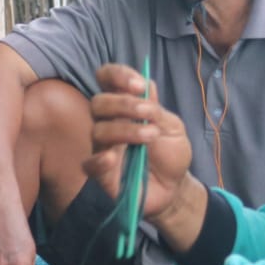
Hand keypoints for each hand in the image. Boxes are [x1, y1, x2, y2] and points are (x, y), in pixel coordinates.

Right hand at [84, 64, 193, 222]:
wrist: (175, 188)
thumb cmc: (171, 154)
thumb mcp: (173, 127)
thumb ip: (156, 108)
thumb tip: (145, 84)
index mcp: (125, 106)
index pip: (107, 80)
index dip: (118, 76)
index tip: (139, 86)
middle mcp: (109, 123)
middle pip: (98, 103)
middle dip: (122, 104)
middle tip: (147, 113)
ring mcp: (103, 148)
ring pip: (98, 131)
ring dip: (125, 130)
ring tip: (151, 136)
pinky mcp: (101, 173)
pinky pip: (89, 164)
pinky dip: (99, 160)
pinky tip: (113, 160)